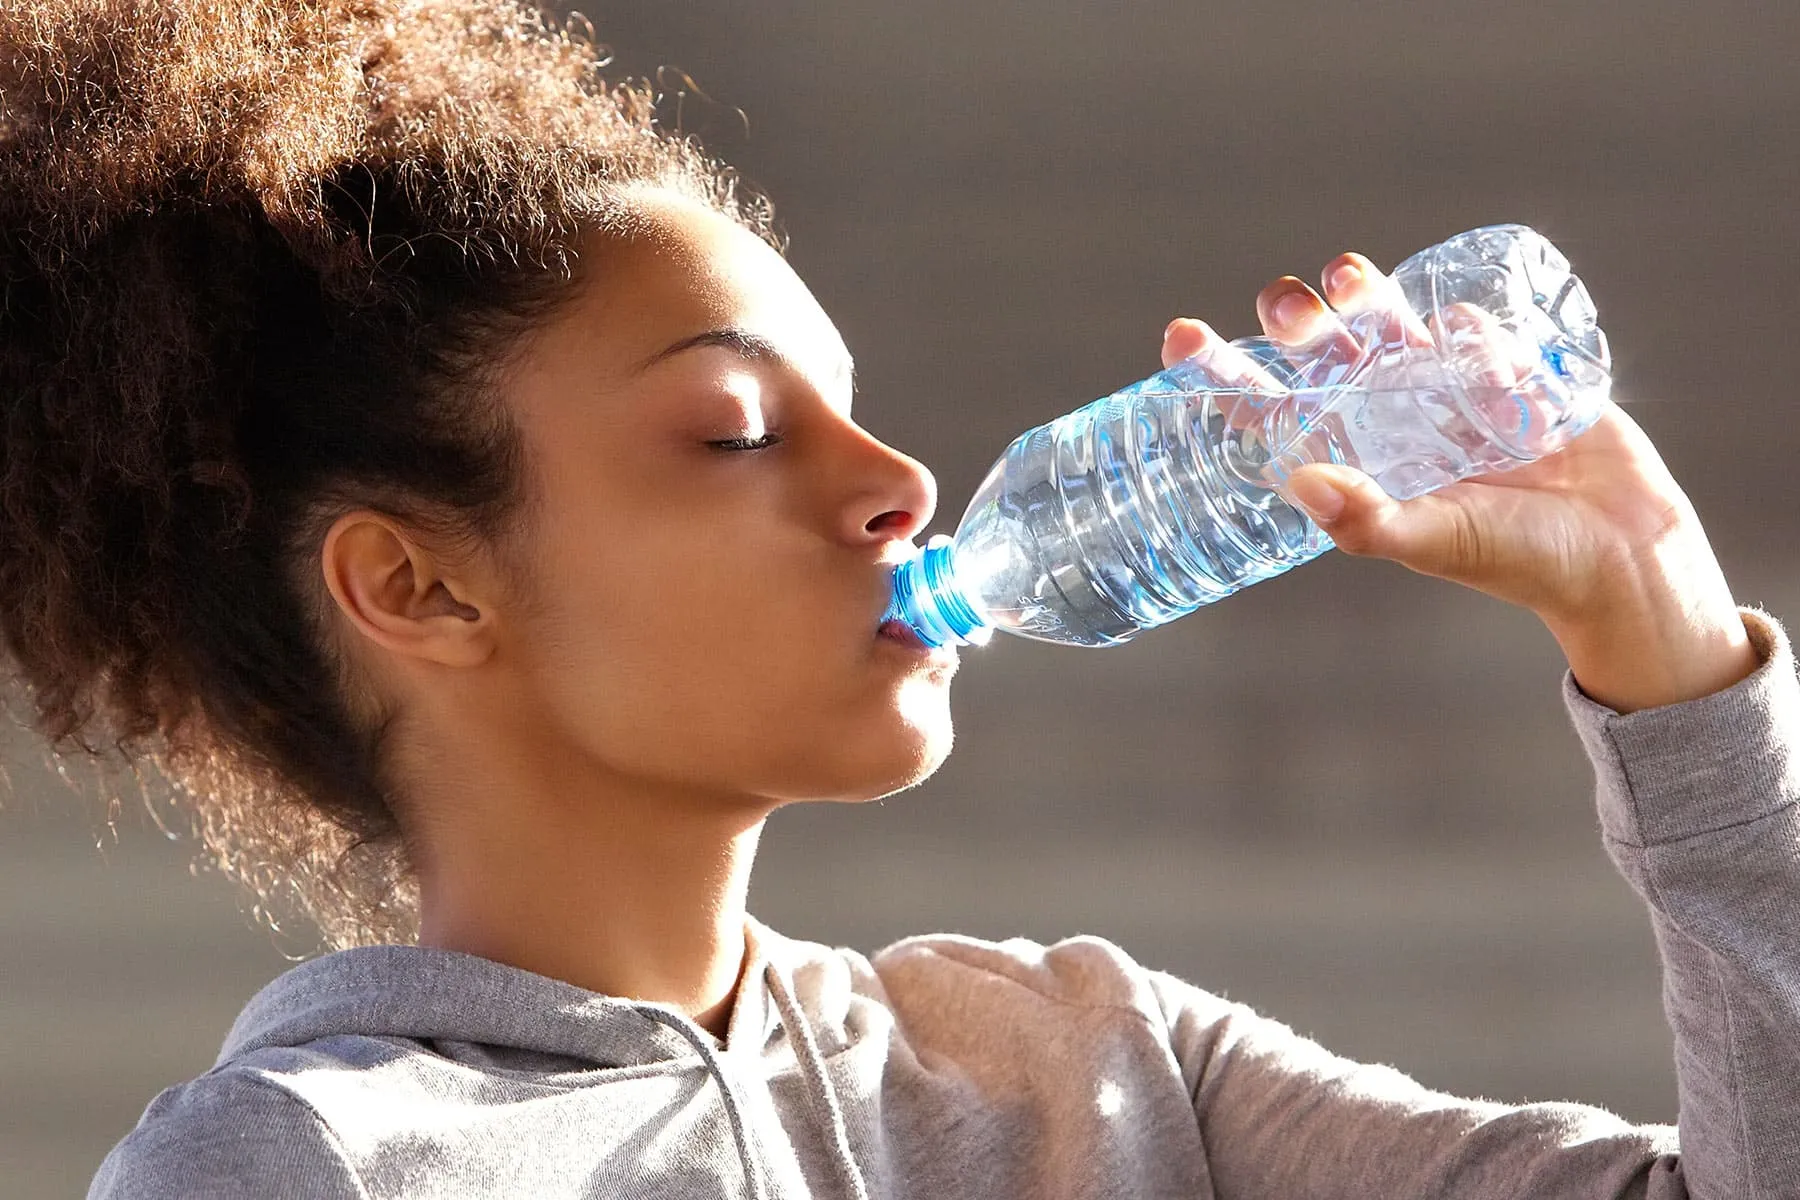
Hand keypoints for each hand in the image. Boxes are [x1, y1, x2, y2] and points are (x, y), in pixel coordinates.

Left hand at [1158, 252, 1758, 712]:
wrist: (1622, 555)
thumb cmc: (1521, 562)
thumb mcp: (1439, 542)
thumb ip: (1373, 521)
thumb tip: (1300, 484)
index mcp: (1358, 465)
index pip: (1273, 414)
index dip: (1224, 376)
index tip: (1179, 337)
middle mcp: (1390, 424)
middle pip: (1323, 358)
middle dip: (1296, 323)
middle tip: (1288, 307)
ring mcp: (1445, 395)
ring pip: (1386, 329)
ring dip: (1362, 298)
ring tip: (1345, 277)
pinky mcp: (1505, 374)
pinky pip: (1471, 331)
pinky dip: (1464, 327)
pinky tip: (1468, 338)